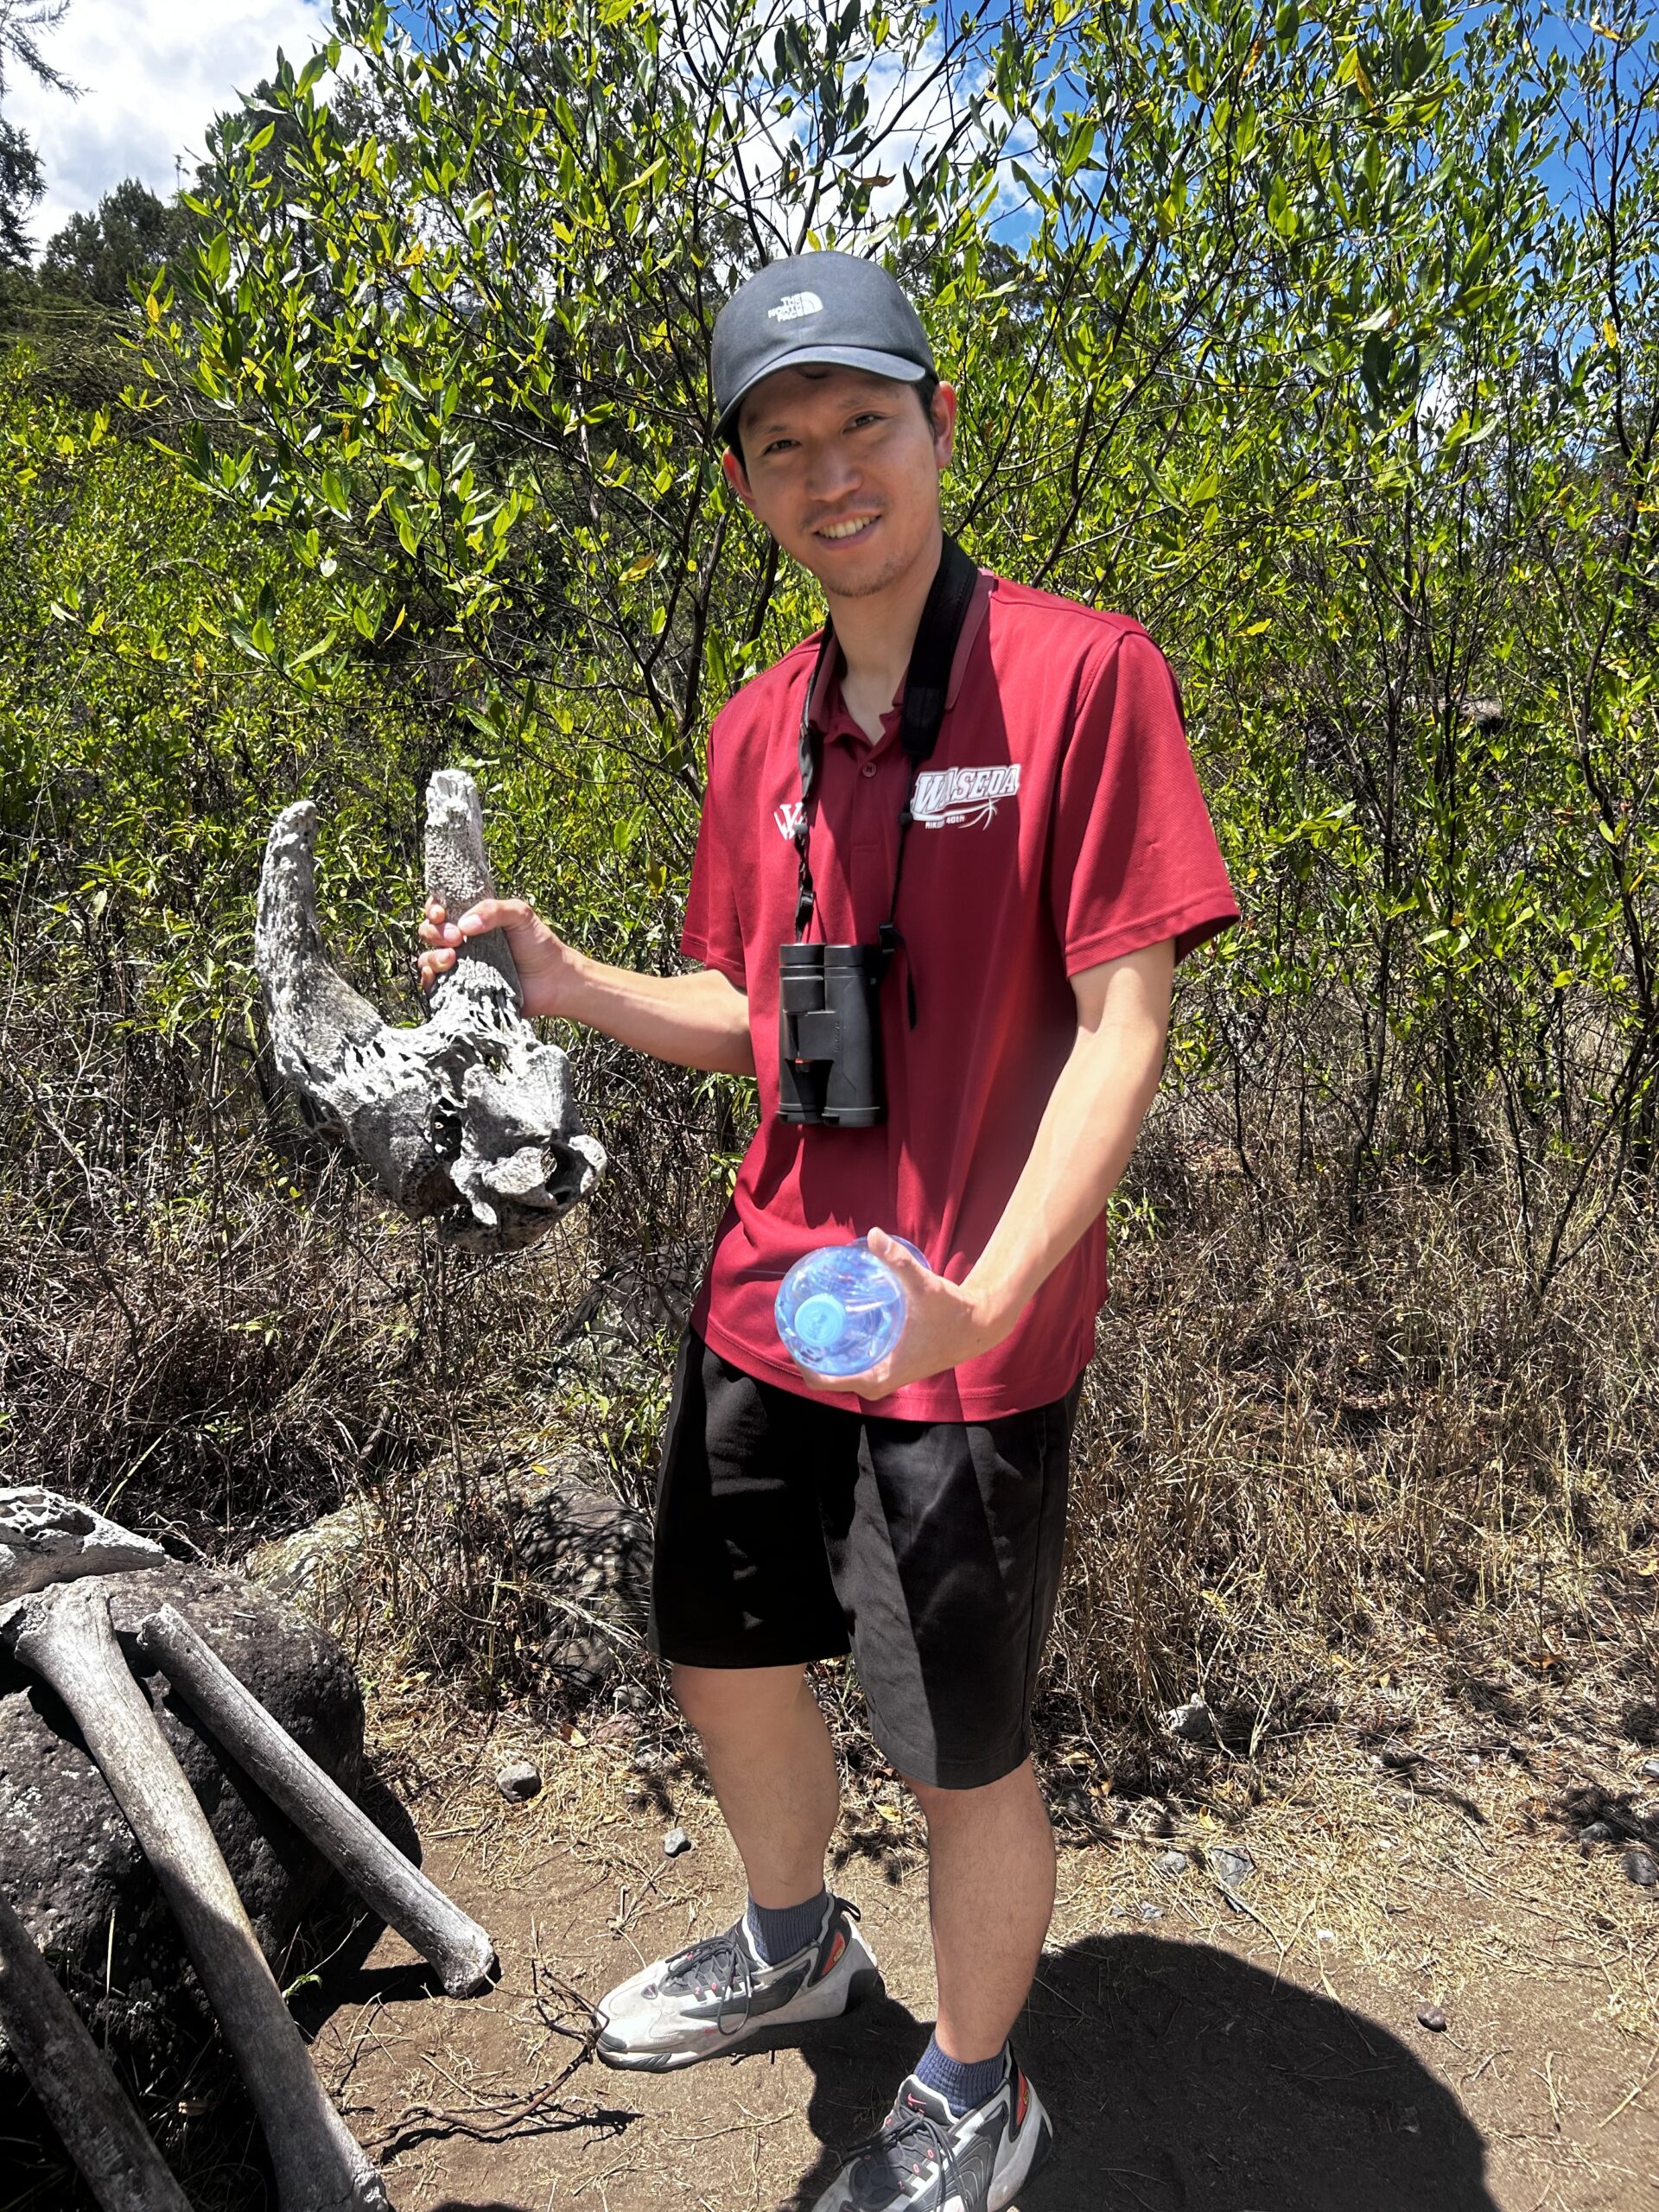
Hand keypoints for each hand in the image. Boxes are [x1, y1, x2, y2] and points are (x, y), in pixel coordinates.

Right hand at [417, 895, 577, 1018]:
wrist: (554, 982)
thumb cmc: (539, 945)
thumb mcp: (520, 915)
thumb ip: (493, 910)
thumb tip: (463, 924)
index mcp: (472, 921)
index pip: (440, 910)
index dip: (433, 909)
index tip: (441, 913)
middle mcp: (462, 943)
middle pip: (429, 933)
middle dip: (434, 932)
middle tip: (456, 938)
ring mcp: (460, 968)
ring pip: (427, 959)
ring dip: (432, 956)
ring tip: (452, 958)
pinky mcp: (462, 991)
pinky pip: (435, 986)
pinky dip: (430, 980)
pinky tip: (441, 975)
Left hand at [790, 1227, 1010, 1401]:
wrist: (981, 1326)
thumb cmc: (953, 1313)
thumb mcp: (925, 1287)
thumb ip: (899, 1262)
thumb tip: (874, 1235)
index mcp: (879, 1376)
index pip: (825, 1381)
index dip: (802, 1361)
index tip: (791, 1333)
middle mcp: (877, 1381)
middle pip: (826, 1374)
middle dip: (808, 1350)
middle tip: (796, 1317)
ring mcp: (883, 1375)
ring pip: (840, 1368)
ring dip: (822, 1349)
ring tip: (808, 1315)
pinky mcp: (889, 1365)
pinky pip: (854, 1362)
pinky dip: (839, 1348)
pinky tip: (833, 1319)